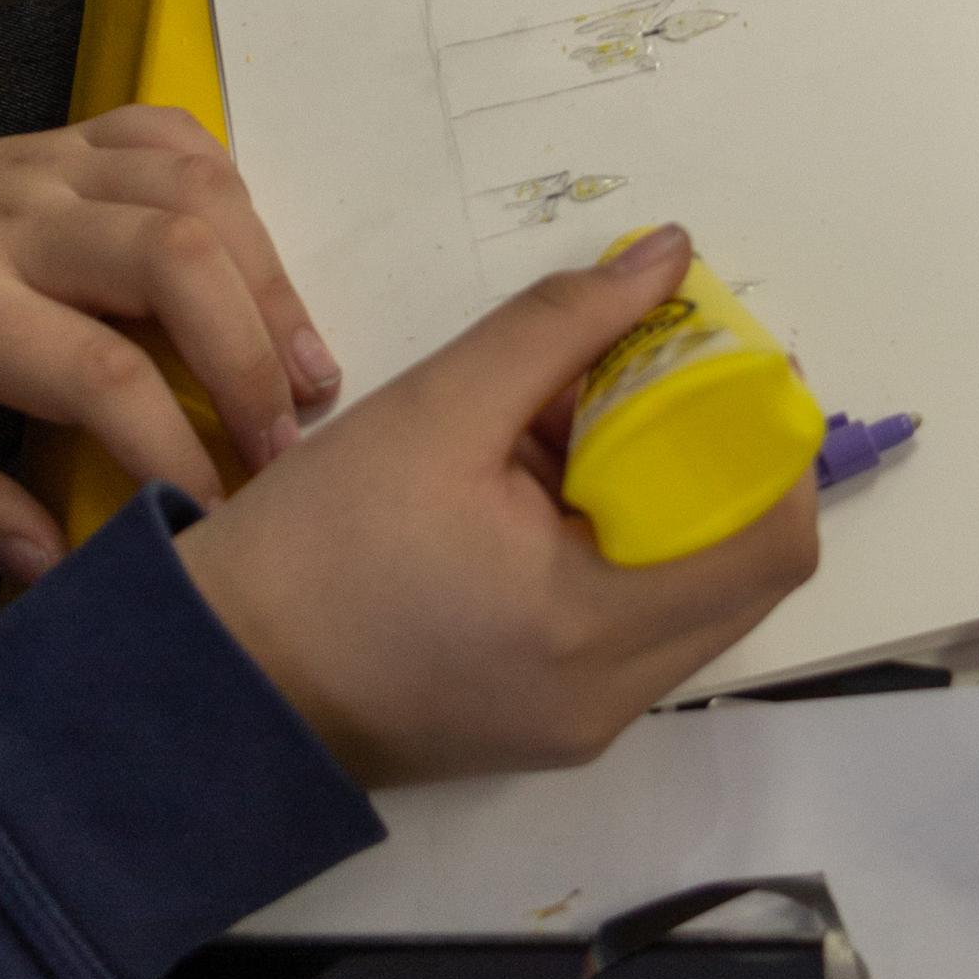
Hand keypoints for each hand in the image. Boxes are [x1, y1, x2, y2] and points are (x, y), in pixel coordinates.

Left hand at [0, 109, 338, 576]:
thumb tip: (53, 561)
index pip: (98, 372)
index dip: (173, 446)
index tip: (213, 511)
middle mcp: (9, 220)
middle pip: (175, 255)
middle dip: (252, 355)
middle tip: (285, 442)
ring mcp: (44, 166)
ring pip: (197, 188)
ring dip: (270, 280)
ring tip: (305, 368)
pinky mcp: (66, 139)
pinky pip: (177, 137)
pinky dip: (236, 196)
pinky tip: (253, 266)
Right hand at [178, 229, 821, 785]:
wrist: (208, 682)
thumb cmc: (313, 547)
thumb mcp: (437, 408)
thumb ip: (563, 325)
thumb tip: (670, 257)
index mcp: (596, 631)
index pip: (770, 544)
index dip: (766, 441)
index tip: (720, 363)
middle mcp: (613, 698)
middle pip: (742, 570)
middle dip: (714, 461)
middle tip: (652, 378)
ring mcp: (583, 721)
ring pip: (688, 595)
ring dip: (663, 500)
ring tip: (575, 424)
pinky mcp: (548, 721)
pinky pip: (629, 623)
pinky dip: (617, 546)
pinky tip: (541, 483)